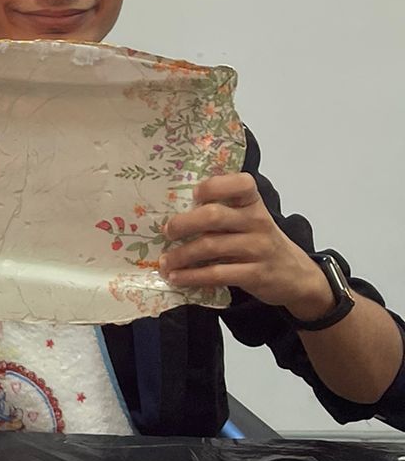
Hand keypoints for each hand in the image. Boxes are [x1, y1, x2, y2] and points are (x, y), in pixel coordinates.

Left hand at [160, 173, 330, 315]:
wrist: (296, 276)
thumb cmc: (261, 241)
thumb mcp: (250, 219)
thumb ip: (225, 210)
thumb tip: (176, 210)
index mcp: (254, 202)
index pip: (239, 183)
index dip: (214, 186)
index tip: (194, 195)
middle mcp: (257, 221)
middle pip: (214, 216)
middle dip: (183, 224)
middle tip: (167, 232)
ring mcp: (258, 248)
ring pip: (210, 246)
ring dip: (181, 255)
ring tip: (165, 261)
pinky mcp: (256, 274)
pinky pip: (217, 274)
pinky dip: (192, 276)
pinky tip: (177, 277)